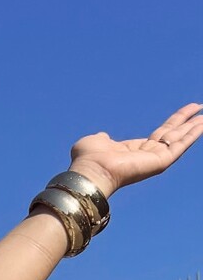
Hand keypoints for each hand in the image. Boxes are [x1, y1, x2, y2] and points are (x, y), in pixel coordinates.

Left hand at [69, 104, 202, 198]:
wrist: (91, 172)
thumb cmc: (88, 160)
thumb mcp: (95, 141)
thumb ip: (102, 138)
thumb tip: (103, 136)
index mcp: (134, 150)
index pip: (160, 134)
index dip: (173, 123)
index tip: (185, 113)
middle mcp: (147, 155)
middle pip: (173, 134)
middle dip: (187, 121)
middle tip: (200, 107)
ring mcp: (155, 159)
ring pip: (180, 139)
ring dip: (194, 126)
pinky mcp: (161, 162)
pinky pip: (181, 145)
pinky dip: (193, 134)